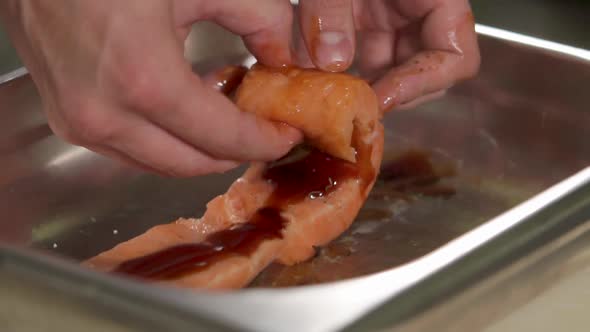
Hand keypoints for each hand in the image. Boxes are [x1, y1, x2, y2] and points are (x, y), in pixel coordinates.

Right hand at [0, 0, 300, 176]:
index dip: (264, 141)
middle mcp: (105, 115)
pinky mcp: (65, 117)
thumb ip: (259, 17)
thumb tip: (283, 55)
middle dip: (236, 153)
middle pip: (192, 164)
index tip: (288, 134)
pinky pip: (128, 150)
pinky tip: (182, 110)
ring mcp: (79, 121)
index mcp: (144, 80)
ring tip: (228, 120)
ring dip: (199, 150)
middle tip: (264, 132)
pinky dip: (163, 140)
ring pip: (157, 164)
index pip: (224, 138)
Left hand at [295, 0, 480, 110]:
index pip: (455, 56)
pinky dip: (340, 72)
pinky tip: (314, 78)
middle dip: (388, 93)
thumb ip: (330, 5)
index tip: (382, 97)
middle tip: (351, 108)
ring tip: (327, 98)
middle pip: (423, 73)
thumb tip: (331, 61)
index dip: (423, 83)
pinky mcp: (365, 20)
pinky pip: (361, 58)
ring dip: (359, 88)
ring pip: (388, 72)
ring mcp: (392, 18)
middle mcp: (419, 11)